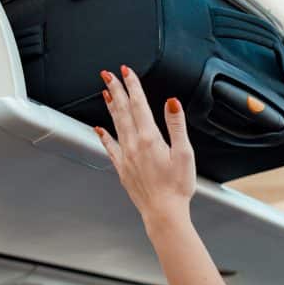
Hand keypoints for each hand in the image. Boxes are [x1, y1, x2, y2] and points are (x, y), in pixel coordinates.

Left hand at [93, 65, 196, 231]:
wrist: (163, 212)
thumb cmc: (177, 187)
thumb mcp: (184, 153)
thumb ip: (176, 125)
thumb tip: (171, 103)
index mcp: (149, 139)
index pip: (139, 105)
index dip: (132, 85)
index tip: (127, 71)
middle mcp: (133, 145)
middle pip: (123, 111)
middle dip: (116, 90)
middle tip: (108, 74)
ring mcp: (126, 157)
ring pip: (115, 125)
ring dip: (110, 107)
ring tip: (105, 92)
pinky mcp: (123, 169)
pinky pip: (110, 147)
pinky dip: (104, 135)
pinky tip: (99, 129)